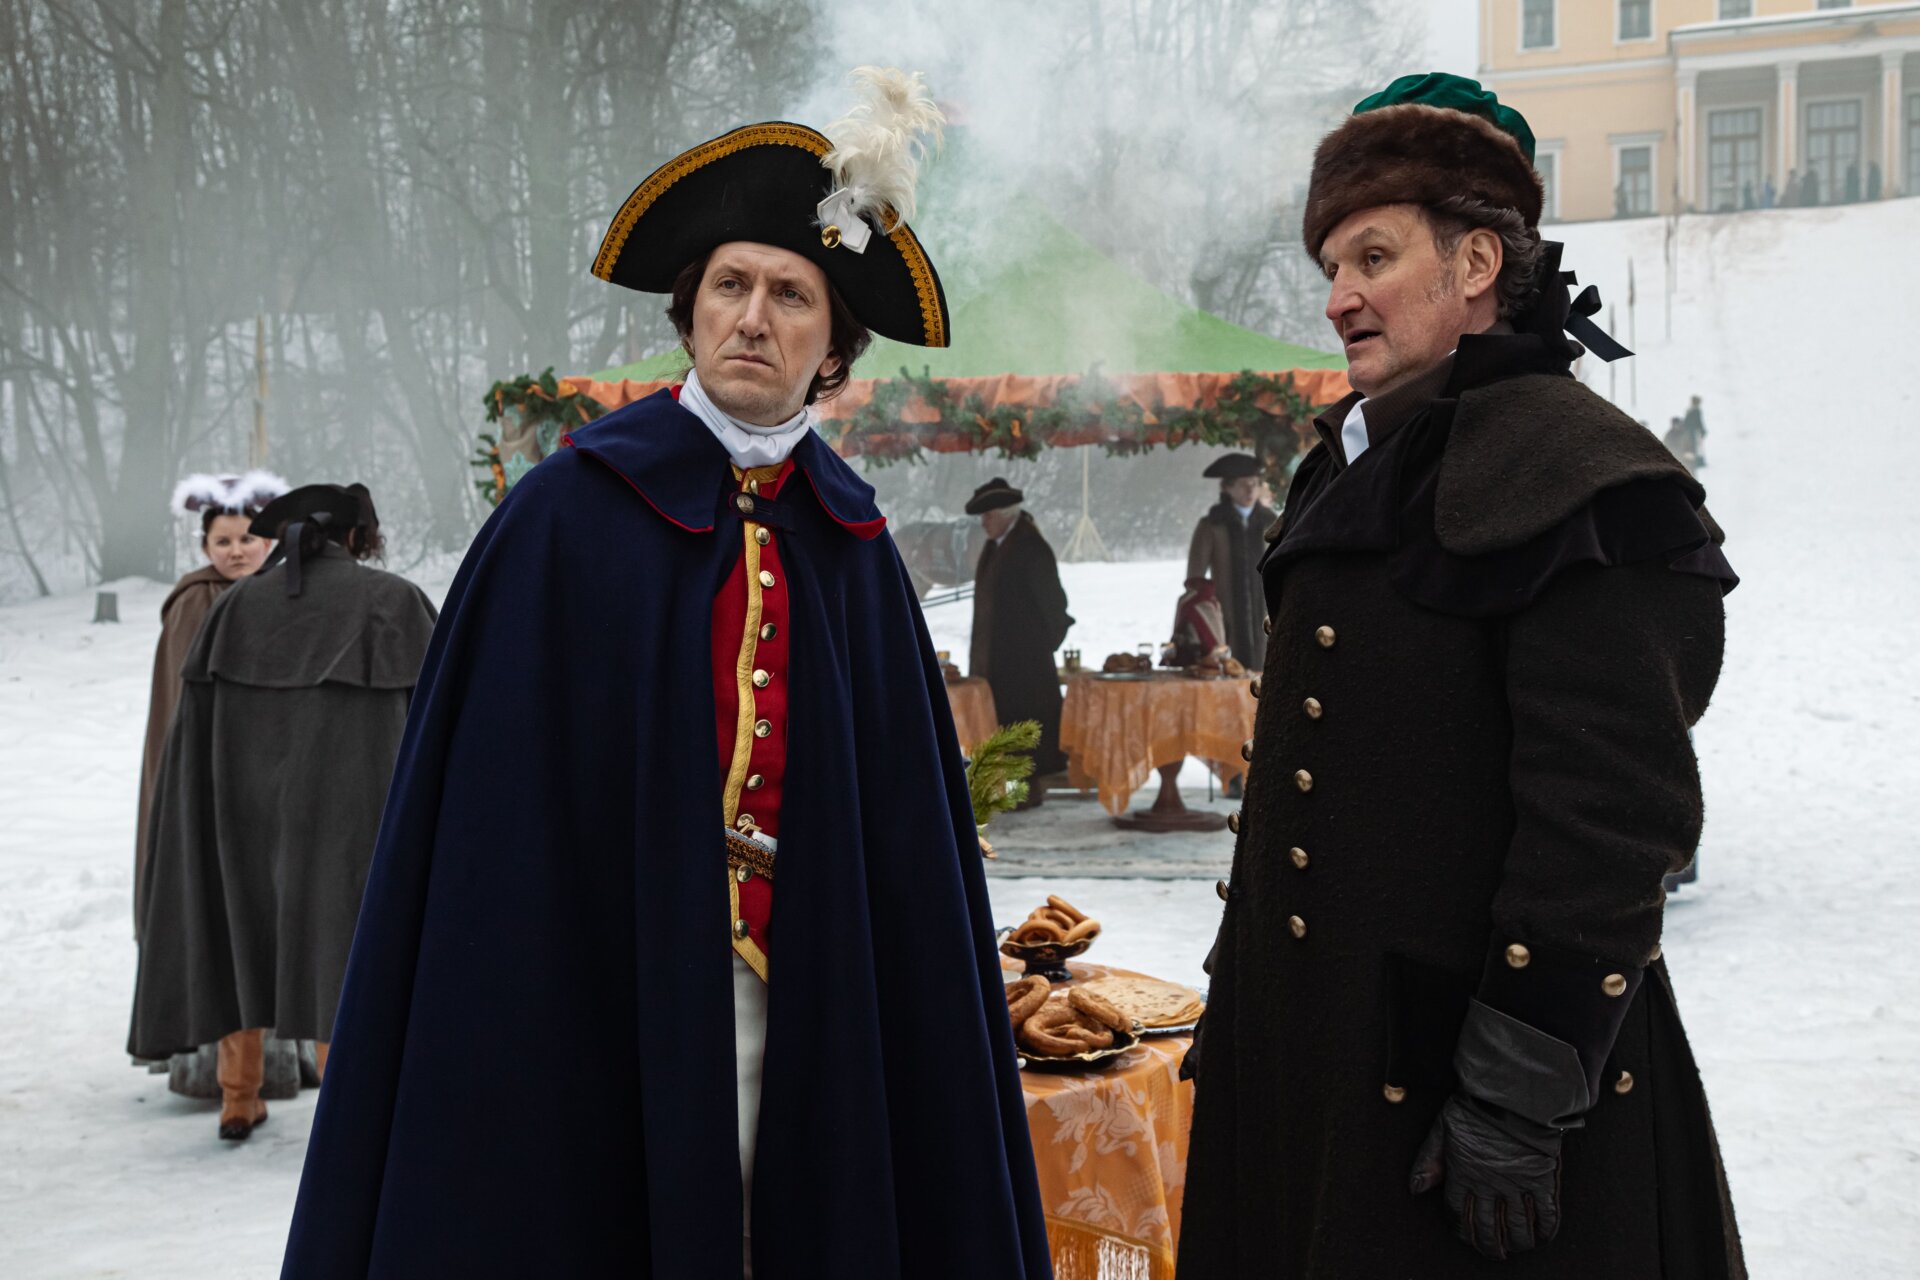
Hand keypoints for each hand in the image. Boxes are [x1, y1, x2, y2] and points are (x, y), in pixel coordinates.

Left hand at [1410, 1092, 1562, 1259]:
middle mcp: (1489, 1186)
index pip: (1459, 1215)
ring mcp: (1518, 1185)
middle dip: (1489, 1246)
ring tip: (1515, 1248)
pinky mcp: (1542, 1180)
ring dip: (1516, 1243)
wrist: (1513, 1093)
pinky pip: (1546, 1214)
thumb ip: (1428, 1160)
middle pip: (1488, 1230)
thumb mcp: (1442, 1129)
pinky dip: (1545, 1230)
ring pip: (1517, 1228)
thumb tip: (1415, 1188)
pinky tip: (1541, 1236)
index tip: (1466, 1237)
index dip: (1462, 1231)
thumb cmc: (1476, 1107)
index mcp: (1463, 1174)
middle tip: (1493, 1252)